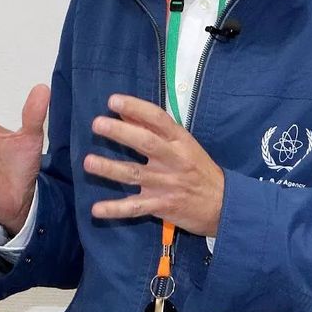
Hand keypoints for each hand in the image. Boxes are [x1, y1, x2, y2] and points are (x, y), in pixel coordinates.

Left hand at [84, 94, 224, 236]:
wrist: (223, 204)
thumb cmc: (199, 169)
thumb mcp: (183, 145)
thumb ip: (154, 130)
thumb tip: (125, 114)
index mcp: (180, 141)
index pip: (157, 119)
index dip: (136, 108)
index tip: (114, 101)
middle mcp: (173, 159)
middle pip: (145, 142)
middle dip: (120, 132)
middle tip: (97, 123)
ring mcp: (166, 183)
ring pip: (134, 173)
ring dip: (109, 168)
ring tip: (88, 161)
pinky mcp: (161, 206)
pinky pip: (135, 208)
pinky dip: (115, 210)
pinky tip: (96, 209)